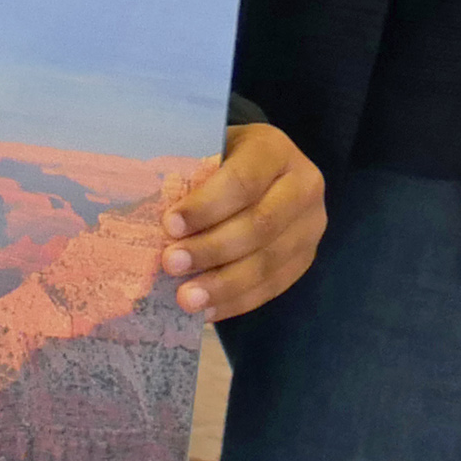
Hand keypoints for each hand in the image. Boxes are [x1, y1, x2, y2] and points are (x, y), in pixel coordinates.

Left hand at [160, 122, 325, 318]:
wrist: (265, 169)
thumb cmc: (224, 159)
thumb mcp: (210, 151)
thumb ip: (191, 175)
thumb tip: (150, 213)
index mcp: (274, 150)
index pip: (242, 181)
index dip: (206, 206)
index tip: (169, 226)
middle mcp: (303, 185)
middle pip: (259, 225)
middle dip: (212, 249)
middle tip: (171, 264)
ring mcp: (310, 225)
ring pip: (269, 262)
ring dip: (224, 285)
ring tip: (187, 298)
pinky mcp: (306, 257)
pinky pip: (274, 286)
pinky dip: (238, 301)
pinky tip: (208, 310)